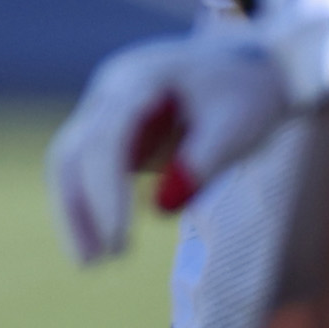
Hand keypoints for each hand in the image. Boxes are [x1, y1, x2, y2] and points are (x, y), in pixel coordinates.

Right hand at [44, 20, 292, 264]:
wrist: (260, 65)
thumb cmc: (251, 93)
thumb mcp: (239, 127)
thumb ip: (203, 163)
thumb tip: (161, 208)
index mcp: (139, 78)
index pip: (107, 138)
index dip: (106, 191)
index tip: (119, 238)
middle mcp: (110, 90)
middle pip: (74, 150)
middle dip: (79, 208)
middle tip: (98, 262)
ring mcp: (106, 107)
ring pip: (69, 160)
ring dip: (74, 211)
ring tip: (91, 262)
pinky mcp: (113, 129)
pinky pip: (85, 168)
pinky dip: (88, 204)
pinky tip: (99, 242)